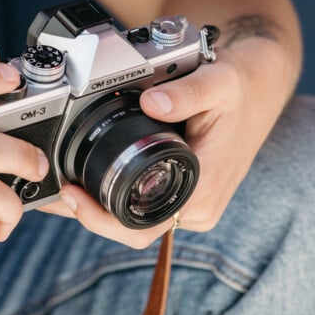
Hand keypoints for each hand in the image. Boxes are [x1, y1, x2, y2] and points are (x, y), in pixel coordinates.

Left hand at [41, 36, 293, 248]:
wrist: (256, 90)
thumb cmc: (238, 90)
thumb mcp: (219, 82)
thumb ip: (188, 93)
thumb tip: (154, 102)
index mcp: (204, 188)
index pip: (143, 226)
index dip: (101, 218)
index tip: (71, 193)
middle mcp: (199, 207)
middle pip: (133, 232)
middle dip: (92, 217)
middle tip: (58, 192)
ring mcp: (192, 206)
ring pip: (137, 224)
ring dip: (100, 211)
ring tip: (64, 188)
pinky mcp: (185, 198)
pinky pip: (145, 211)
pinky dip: (115, 202)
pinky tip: (89, 183)